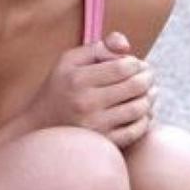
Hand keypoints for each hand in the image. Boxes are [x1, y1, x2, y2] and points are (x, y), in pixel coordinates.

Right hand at [24, 30, 155, 148]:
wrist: (39, 127)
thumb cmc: (59, 88)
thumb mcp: (70, 61)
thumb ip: (99, 47)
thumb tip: (126, 45)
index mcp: (78, 79)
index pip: (124, 66)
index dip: (136, 62)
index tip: (135, 64)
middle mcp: (86, 103)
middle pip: (135, 86)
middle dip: (148, 78)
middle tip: (148, 76)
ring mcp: (95, 126)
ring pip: (139, 108)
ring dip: (150, 98)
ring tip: (149, 92)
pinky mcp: (102, 143)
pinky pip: (136, 131)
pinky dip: (145, 120)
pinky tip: (143, 112)